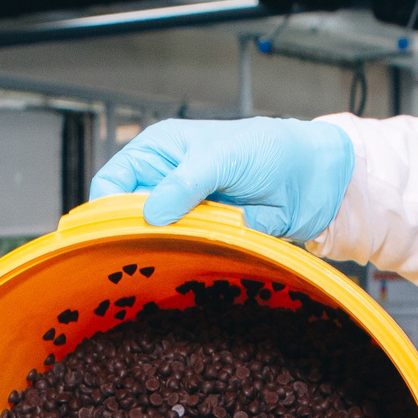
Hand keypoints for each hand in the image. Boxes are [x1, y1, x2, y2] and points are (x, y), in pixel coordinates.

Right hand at [86, 117, 355, 239]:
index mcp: (156, 154)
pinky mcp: (204, 239)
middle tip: (138, 255)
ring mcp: (182, 215)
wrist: (313, 179)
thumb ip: (184, 183)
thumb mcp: (221, 156)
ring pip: (151, 242)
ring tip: (168, 261)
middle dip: (129, 236)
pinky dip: (183, 264)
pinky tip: (187, 267)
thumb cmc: (267, 149)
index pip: (110, 183)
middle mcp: (162, 185)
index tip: (110, 235)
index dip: (104, 209)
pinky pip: (182, 258)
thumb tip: (150, 214)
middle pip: (125, 218)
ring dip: (158, 253)